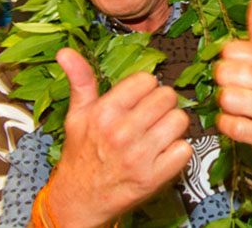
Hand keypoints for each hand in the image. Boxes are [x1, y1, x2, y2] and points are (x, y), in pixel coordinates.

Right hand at [47, 49, 191, 226]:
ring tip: (158, 133)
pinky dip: (178, 150)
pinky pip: (185, 149)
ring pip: (180, 120)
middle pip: (167, 97)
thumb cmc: (82, 154)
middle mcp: (122, 133)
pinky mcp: (154, 177)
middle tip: (151, 116)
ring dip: (173, 126)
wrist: (80, 199)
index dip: (147, 87)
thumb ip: (79, 80)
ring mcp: (139, 156)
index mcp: (105, 113)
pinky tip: (163, 152)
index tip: (141, 97)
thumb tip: (66, 52)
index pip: (147, 80)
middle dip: (162, 104)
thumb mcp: (77, 114)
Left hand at [215, 0, 251, 174]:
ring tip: (240, 107)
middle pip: (225, 73)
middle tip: (236, 90)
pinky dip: (228, 125)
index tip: (238, 69)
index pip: (231, 49)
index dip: (226, 61)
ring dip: (226, 106)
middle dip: (224, 83)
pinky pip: (231, 126)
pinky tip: (240, 123)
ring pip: (227, 99)